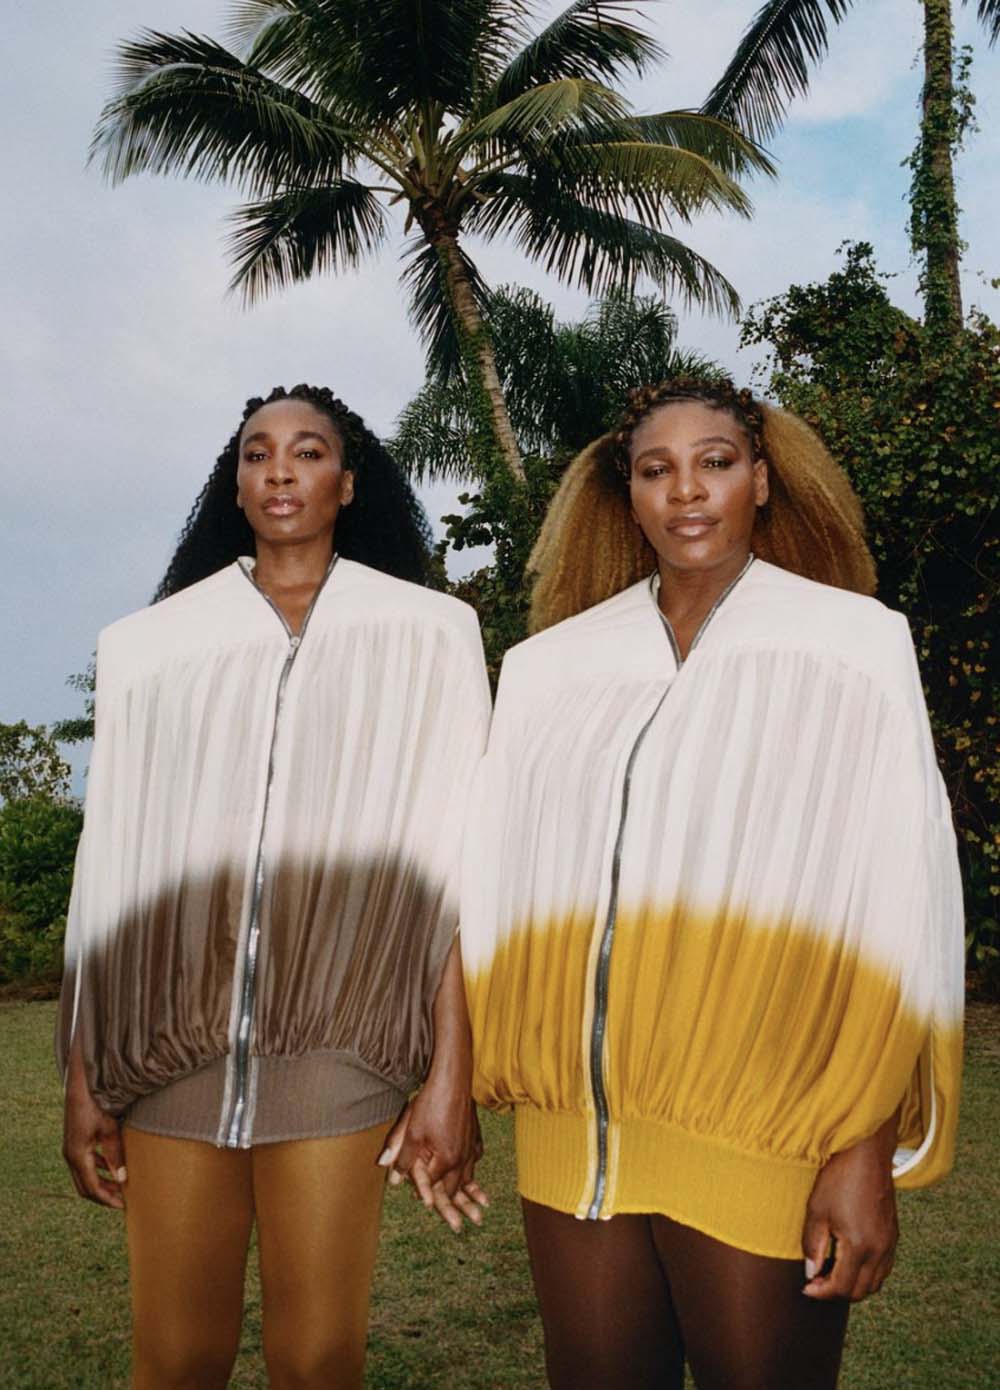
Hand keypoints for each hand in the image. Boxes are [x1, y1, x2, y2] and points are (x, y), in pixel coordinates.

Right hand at [63, 1070, 125, 1210]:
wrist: (79, 1090)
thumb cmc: (95, 1107)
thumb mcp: (110, 1131)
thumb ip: (115, 1156)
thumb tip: (122, 1179)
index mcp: (78, 1156)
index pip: (92, 1187)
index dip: (107, 1198)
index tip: (123, 1206)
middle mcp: (70, 1157)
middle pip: (85, 1187)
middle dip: (104, 1196)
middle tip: (123, 1201)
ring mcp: (70, 1152)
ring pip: (84, 1178)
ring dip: (101, 1184)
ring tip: (120, 1188)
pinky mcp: (74, 1146)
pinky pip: (85, 1166)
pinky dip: (98, 1171)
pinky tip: (112, 1169)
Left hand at [379, 1073, 487, 1232]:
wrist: (454, 1080)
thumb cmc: (431, 1104)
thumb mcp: (411, 1131)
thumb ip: (401, 1156)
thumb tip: (393, 1178)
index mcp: (446, 1160)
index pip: (433, 1184)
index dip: (425, 1193)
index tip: (423, 1203)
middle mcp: (463, 1158)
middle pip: (456, 1187)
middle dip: (454, 1205)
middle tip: (456, 1224)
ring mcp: (471, 1147)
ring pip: (468, 1175)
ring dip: (468, 1192)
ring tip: (476, 1209)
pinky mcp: (476, 1136)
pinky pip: (474, 1159)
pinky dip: (472, 1168)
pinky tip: (473, 1169)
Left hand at [802, 1116, 897, 1301]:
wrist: (866, 1153)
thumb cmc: (839, 1178)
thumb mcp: (817, 1210)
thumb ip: (812, 1245)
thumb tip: (811, 1272)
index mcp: (860, 1246)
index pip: (841, 1286)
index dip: (821, 1292)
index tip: (806, 1287)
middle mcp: (880, 1250)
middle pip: (860, 1291)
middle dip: (836, 1292)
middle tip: (816, 1280)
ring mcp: (890, 1243)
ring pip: (875, 1283)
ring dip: (854, 1285)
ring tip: (831, 1272)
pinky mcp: (894, 1235)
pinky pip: (884, 1268)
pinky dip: (868, 1274)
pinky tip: (851, 1260)